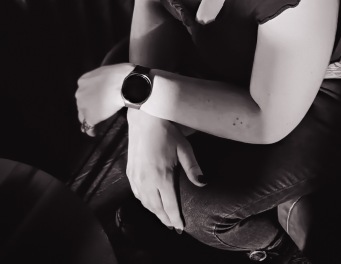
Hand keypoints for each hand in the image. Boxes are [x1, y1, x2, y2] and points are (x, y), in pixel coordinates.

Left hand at [75, 63, 133, 134]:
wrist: (123, 82)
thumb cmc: (120, 74)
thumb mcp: (109, 72)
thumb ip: (105, 79)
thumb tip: (112, 82)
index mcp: (84, 80)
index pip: (84, 91)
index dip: (90, 96)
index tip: (97, 99)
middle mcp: (80, 92)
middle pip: (82, 103)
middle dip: (88, 107)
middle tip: (98, 110)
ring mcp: (84, 105)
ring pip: (83, 115)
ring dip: (89, 118)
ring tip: (95, 124)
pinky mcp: (90, 116)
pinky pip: (88, 126)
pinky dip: (91, 130)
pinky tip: (94, 133)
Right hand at [126, 109, 205, 231]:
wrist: (145, 119)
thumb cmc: (167, 132)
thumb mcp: (184, 148)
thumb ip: (192, 168)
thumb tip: (203, 183)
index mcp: (162, 177)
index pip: (170, 206)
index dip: (176, 219)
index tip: (181, 228)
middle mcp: (147, 181)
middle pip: (156, 209)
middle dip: (165, 220)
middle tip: (174, 227)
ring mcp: (136, 178)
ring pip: (145, 203)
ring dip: (155, 213)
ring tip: (164, 218)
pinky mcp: (130, 172)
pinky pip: (137, 194)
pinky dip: (145, 203)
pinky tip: (150, 203)